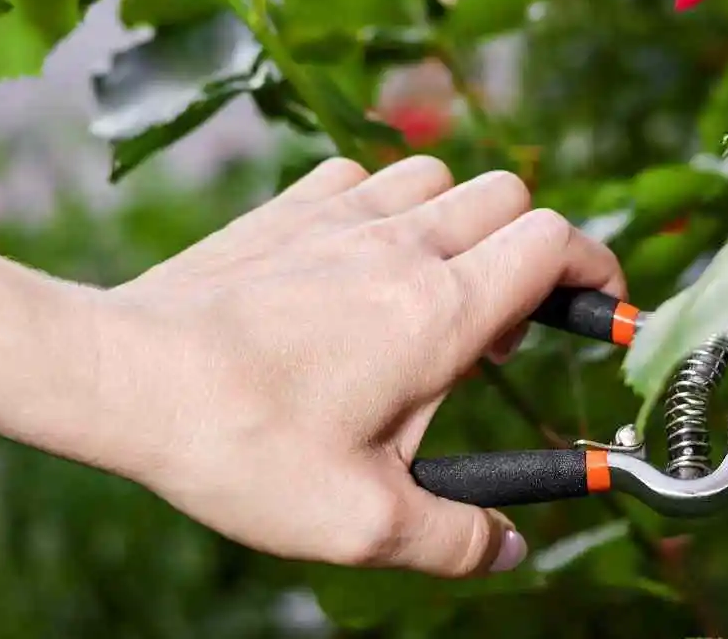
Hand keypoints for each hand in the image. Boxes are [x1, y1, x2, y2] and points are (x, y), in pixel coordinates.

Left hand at [66, 156, 625, 577]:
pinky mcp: (287, 209)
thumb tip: (507, 551)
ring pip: (440, 176)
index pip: (555, 245)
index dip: (596, 271)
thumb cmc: (242, 447)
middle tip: (502, 330)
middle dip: (533, 251)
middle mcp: (402, 245)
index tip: (603, 314)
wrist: (124, 376)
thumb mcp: (360, 522)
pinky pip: (364, 176)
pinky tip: (355, 264)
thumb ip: (454, 542)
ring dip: (459, 221)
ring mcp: (341, 216)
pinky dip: (384, 207)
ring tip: (431, 296)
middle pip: (510, 198)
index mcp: (440, 312)